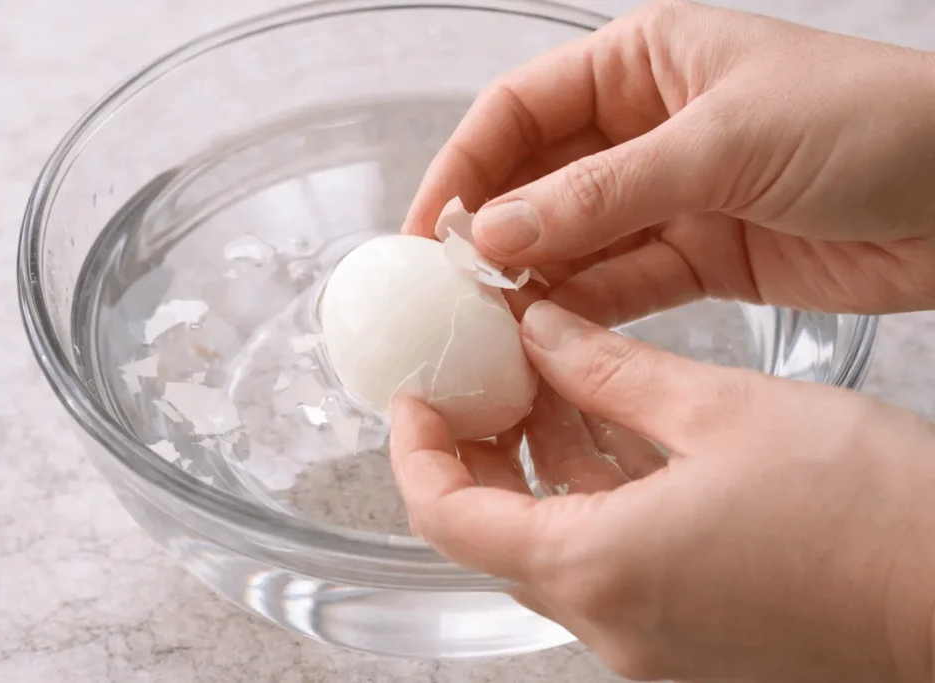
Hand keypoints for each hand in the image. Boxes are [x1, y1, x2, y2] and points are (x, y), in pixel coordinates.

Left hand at [390, 301, 934, 682]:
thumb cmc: (865, 510)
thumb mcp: (720, 410)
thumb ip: (609, 368)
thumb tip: (540, 331)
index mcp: (596, 569)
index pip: (449, 516)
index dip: (416, 449)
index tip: (416, 394)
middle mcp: (610, 624)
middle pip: (498, 528)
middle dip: (484, 444)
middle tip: (486, 368)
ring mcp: (651, 639)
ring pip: (559, 539)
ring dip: (547, 460)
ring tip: (553, 372)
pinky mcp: (691, 635)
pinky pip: (614, 559)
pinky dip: (600, 493)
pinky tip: (616, 421)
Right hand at [403, 0, 934, 323]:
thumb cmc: (871, 123)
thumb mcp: (722, 143)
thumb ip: (602, 193)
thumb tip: (497, 232)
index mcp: (642, 62)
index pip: (520, 111)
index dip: (465, 168)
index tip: (428, 230)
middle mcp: (645, 127)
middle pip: (538, 181)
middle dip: (494, 234)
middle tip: (451, 292)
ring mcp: (670, 195)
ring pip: (575, 241)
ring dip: (534, 282)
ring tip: (489, 326)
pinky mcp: (701, 256)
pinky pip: (622, 284)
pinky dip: (585, 311)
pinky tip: (548, 337)